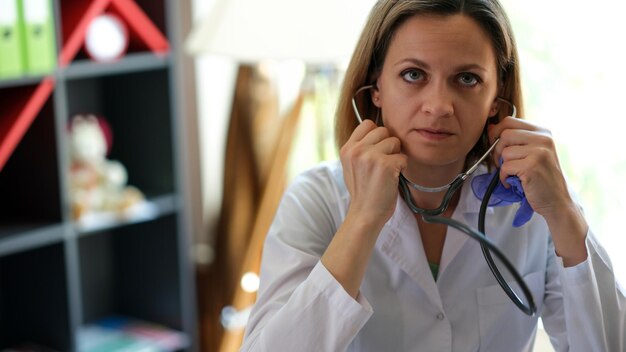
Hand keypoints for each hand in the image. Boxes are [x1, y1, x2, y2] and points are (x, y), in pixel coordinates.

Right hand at [340, 120, 406, 227]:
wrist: (365, 214)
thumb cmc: (363, 192)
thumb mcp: (352, 166)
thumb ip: (360, 148)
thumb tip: (379, 131)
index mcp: (347, 149)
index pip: (367, 124)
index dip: (377, 135)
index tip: (377, 150)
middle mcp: (357, 150)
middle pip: (383, 130)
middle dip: (388, 145)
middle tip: (383, 163)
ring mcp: (370, 156)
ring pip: (395, 142)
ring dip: (395, 156)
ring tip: (387, 172)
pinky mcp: (386, 165)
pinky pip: (403, 157)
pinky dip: (402, 168)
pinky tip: (392, 178)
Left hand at [488, 116, 587, 264]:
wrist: (557, 201)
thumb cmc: (542, 178)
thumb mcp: (533, 152)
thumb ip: (517, 140)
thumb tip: (490, 128)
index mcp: (543, 132)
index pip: (509, 121)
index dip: (496, 131)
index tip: (494, 143)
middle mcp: (543, 138)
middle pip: (504, 134)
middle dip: (497, 150)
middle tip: (503, 163)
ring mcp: (539, 151)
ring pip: (504, 152)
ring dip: (503, 166)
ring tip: (513, 174)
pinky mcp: (532, 166)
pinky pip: (505, 167)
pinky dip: (504, 177)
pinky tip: (513, 182)